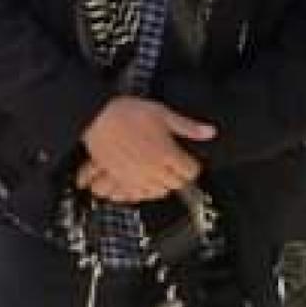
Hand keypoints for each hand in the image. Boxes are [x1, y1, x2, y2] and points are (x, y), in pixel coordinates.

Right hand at [79, 96, 214, 198]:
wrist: (96, 116)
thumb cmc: (125, 112)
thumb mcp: (161, 113)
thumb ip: (187, 126)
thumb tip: (209, 132)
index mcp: (167, 154)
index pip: (191, 171)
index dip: (192, 164)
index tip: (189, 160)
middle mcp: (153, 169)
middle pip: (177, 184)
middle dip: (179, 175)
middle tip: (176, 166)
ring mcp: (136, 176)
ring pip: (158, 192)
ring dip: (163, 184)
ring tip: (161, 175)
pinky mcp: (119, 177)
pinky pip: (136, 194)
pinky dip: (142, 190)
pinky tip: (143, 182)